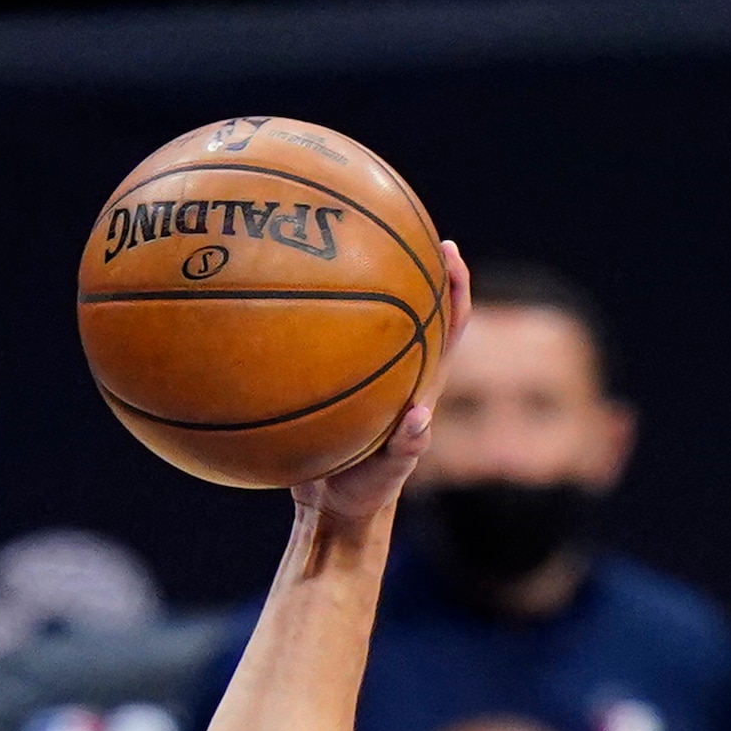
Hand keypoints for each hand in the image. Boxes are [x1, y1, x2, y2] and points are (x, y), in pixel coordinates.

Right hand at [293, 243, 474, 538]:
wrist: (333, 512)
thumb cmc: (368, 496)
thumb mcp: (387, 476)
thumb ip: (406, 450)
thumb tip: (420, 418)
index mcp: (422, 381)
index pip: (450, 323)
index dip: (454, 285)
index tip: (447, 249)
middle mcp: (398, 368)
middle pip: (413, 302)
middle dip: (411, 260)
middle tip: (398, 218)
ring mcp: (365, 374)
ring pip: (367, 316)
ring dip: (360, 278)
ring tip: (338, 236)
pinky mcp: (331, 383)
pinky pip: (320, 342)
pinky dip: (306, 317)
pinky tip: (276, 293)